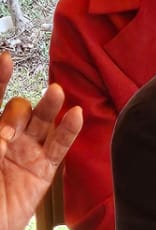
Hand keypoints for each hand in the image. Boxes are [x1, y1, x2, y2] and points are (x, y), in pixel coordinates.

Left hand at [0, 50, 82, 229]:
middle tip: (12, 129)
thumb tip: (6, 133)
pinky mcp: (45, 169)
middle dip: (18, 112)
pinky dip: (69, 131)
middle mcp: (9, 137)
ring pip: (41, 122)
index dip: (0, 79)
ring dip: (48, 106)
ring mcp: (28, 151)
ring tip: (56, 93)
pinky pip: (59, 147)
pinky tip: (75, 115)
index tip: (5, 60)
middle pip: (19, 109)